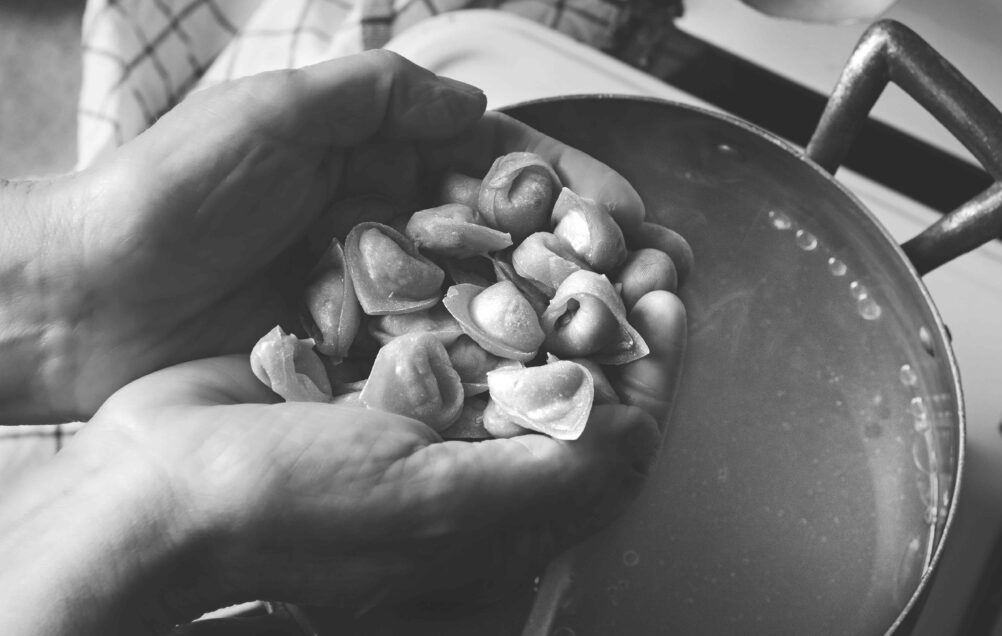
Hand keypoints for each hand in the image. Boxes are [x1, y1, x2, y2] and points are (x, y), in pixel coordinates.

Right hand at [0, 291, 683, 635]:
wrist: (155, 488)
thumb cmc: (291, 510)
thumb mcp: (437, 501)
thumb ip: (552, 478)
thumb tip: (639, 433)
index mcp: (499, 522)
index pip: (608, 447)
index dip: (649, 374)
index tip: (668, 306)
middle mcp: (469, 479)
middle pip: (572, 392)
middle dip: (614, 320)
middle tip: (647, 255)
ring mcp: (420, 430)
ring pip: (517, 352)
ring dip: (560, 291)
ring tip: (591, 232)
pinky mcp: (375, 386)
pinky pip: (450, 330)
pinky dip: (486, 284)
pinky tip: (503, 241)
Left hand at [17, 49, 644, 420]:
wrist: (78, 299)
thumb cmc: (165, 194)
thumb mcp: (271, 114)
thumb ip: (372, 96)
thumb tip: (472, 105)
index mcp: (372, 163)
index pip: (488, 170)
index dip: (559, 189)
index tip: (620, 213)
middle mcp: (383, 231)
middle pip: (499, 242)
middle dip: (574, 259)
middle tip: (645, 281)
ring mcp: (370, 300)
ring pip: (475, 304)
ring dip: (545, 319)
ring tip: (613, 336)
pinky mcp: (348, 359)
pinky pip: (426, 360)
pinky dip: (482, 369)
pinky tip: (535, 384)